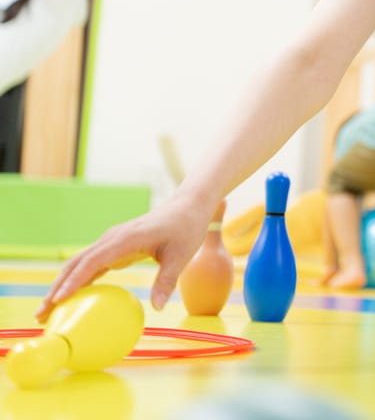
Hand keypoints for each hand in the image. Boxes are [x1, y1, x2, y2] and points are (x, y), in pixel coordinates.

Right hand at [36, 191, 213, 321]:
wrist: (188, 206)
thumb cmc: (186, 228)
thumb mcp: (181, 255)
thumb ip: (167, 281)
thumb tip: (157, 308)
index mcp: (126, 238)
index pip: (92, 261)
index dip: (74, 281)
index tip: (58, 300)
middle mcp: (113, 238)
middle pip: (76, 263)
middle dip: (57, 288)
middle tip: (42, 314)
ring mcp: (112, 241)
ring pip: (79, 263)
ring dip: (62, 285)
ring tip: (48, 311)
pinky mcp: (115, 246)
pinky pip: (91, 264)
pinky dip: (78, 280)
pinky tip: (71, 298)